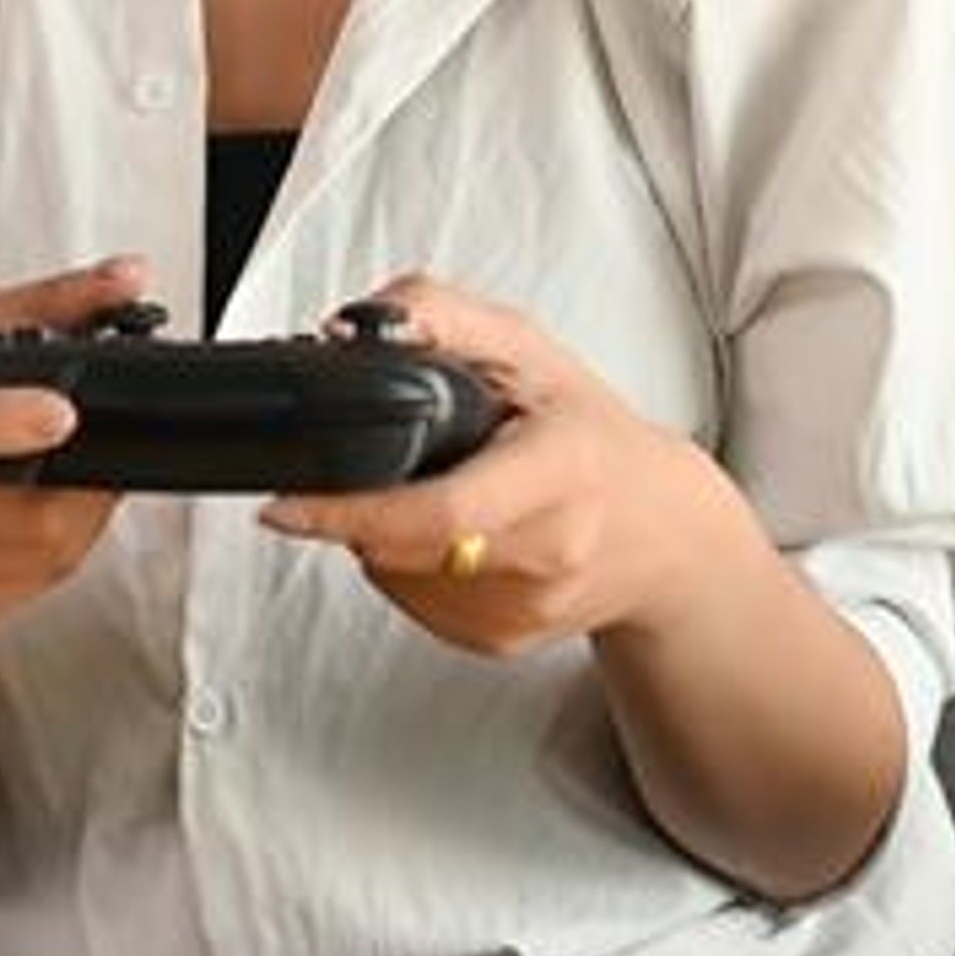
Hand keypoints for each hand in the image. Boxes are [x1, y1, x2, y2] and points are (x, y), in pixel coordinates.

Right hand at [0, 256, 147, 635]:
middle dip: (86, 481)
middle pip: (20, 513)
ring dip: (84, 517)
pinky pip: (29, 587)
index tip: (61, 411)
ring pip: (39, 556)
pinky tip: (48, 515)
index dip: (7, 422)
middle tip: (106, 446)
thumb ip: (47, 303)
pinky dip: (59, 551)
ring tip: (81, 477)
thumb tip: (129, 277)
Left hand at [259, 273, 740, 659]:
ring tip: (429, 489)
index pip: (443, 510)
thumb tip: (352, 328)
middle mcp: (553, 547)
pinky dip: (405, 564)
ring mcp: (530, 606)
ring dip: (381, 534)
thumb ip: (439, 315)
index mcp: (565, 467)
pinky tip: (443, 531)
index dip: (354, 510)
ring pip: (399, 576)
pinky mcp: (506, 640)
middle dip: (359, 509)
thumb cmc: (592, 433)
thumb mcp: (528, 349)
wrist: (666, 532)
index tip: (288, 504)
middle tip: (355, 472)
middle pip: (408, 546)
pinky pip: (416, 604)